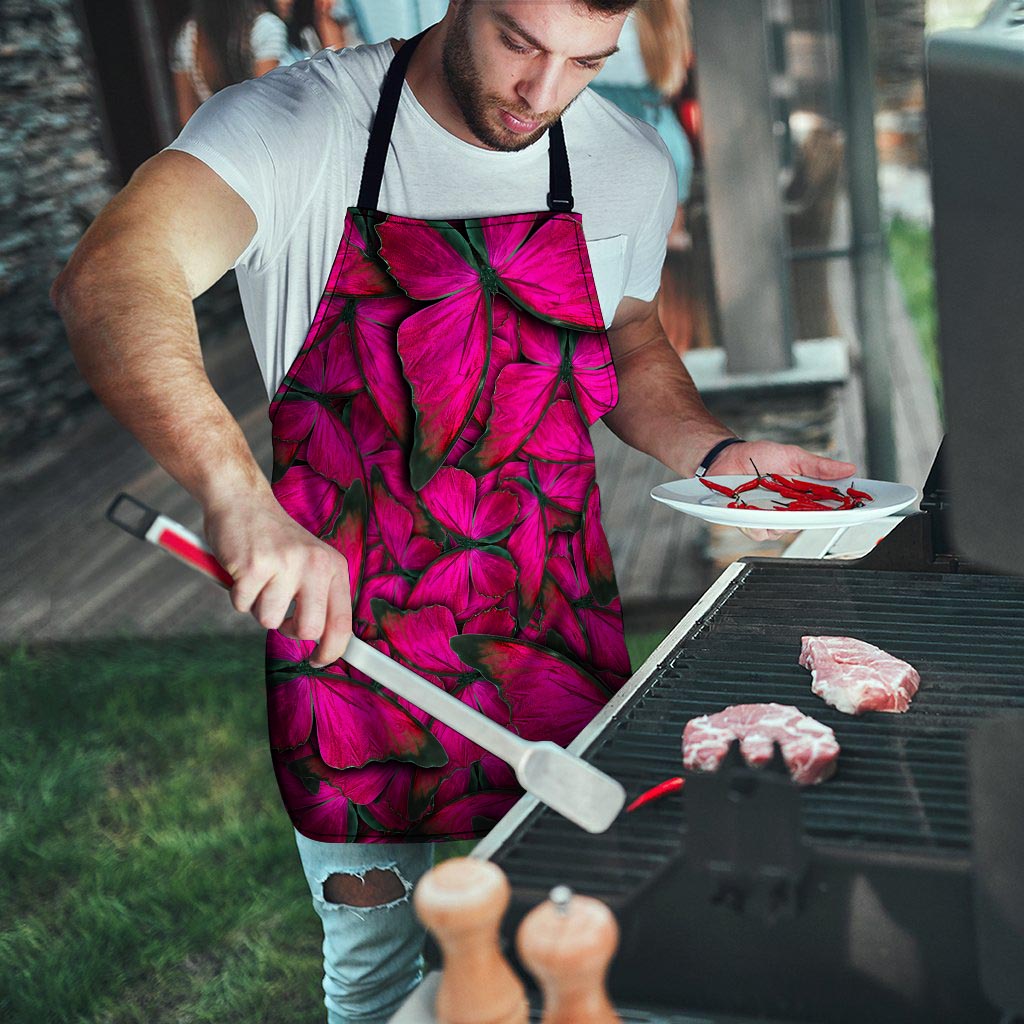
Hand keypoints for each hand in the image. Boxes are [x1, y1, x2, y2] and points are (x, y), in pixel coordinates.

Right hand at [203, 494, 351, 666]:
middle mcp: (314, 564)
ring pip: (269, 621)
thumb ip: (319, 596)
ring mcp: (285, 564)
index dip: (332, 650)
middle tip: (279, 613)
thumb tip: (325, 643)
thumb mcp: (310, 562)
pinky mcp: (254, 566)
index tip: (319, 660)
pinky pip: (242, 605)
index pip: (342, 621)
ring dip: (258, 607)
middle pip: (309, 629)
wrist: (242, 501)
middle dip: (289, 630)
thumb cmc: (274, 540)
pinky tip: (243, 571)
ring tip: (259, 579)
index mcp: (333, 566)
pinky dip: (237, 595)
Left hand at [707, 440, 856, 542]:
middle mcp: (790, 510)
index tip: (856, 509)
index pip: (829, 508)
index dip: (843, 511)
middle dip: (809, 516)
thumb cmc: (759, 457)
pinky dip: (757, 522)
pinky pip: (760, 532)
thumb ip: (819, 466)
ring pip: (784, 531)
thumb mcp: (793, 456)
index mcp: (804, 495)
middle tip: (804, 502)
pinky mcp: (751, 523)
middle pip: (809, 523)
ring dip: (780, 518)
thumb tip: (848, 468)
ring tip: (770, 500)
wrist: (727, 458)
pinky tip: (752, 508)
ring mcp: (771, 518)